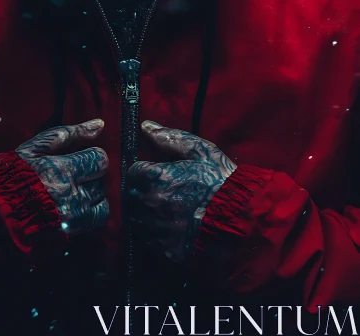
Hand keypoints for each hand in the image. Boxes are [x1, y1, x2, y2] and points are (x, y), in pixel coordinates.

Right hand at [16, 119, 108, 234]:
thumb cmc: (12, 174)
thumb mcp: (36, 146)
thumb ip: (70, 134)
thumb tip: (99, 124)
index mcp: (62, 171)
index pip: (100, 159)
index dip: (90, 156)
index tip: (78, 158)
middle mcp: (71, 197)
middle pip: (101, 180)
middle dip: (90, 174)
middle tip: (72, 173)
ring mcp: (71, 218)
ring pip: (101, 199)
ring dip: (91, 192)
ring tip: (72, 189)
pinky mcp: (70, 232)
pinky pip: (96, 219)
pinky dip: (92, 210)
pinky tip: (77, 204)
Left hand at [127, 121, 236, 263]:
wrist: (244, 220)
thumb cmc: (222, 181)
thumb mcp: (200, 151)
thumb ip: (169, 138)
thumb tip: (145, 126)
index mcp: (156, 177)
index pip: (132, 171)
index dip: (143, 170)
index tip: (154, 172)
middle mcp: (151, 203)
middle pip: (131, 196)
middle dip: (142, 191)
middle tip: (160, 190)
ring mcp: (158, 228)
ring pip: (138, 220)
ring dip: (146, 213)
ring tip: (166, 209)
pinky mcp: (167, 249)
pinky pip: (151, 241)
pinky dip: (157, 234)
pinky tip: (174, 227)